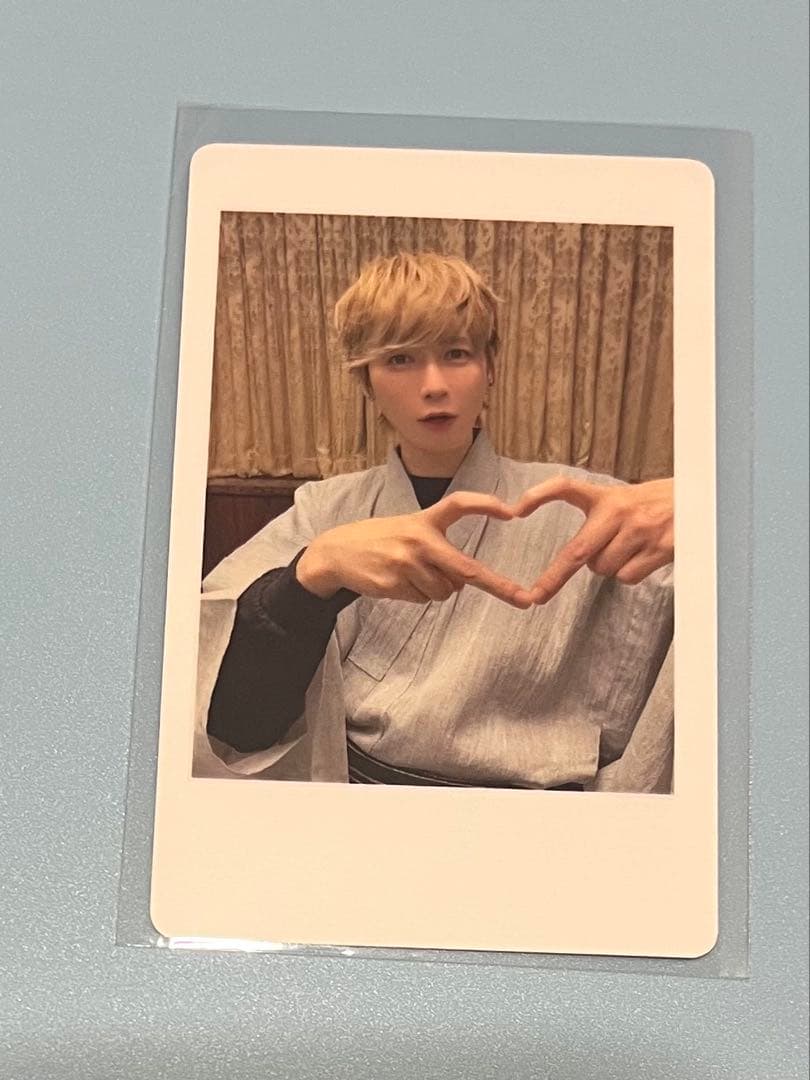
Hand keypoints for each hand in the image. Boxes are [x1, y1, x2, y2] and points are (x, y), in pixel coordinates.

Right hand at [296, 492, 533, 608]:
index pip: (459, 504)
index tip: (511, 511)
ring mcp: (406, 564)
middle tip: (524, 600)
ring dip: (436, 589)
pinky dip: (416, 596)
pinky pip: (422, 600)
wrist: (338, 552)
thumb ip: (439, 549)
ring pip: (444, 592)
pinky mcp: (394, 584)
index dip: (485, 505)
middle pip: (467, 570)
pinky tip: (398, 582)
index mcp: (425, 520)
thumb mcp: (409, 530)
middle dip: (499, 586)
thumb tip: (463, 583)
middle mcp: (419, 540)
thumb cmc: (382, 540)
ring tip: (410, 573)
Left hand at [512, 476, 673, 603]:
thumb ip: (597, 520)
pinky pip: (627, 577)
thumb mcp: (620, 498)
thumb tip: (576, 560)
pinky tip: (643, 556)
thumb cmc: (651, 504)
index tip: (516, 510)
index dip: (540, 495)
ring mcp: (640, 531)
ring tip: (628, 548)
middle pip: (578, 552)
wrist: (699, 500)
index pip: (566, 488)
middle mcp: (619, 511)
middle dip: (554, 578)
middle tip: (536, 596)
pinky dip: (629, 574)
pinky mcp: (660, 548)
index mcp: (606, 496)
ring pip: (604, 569)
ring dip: (608, 567)